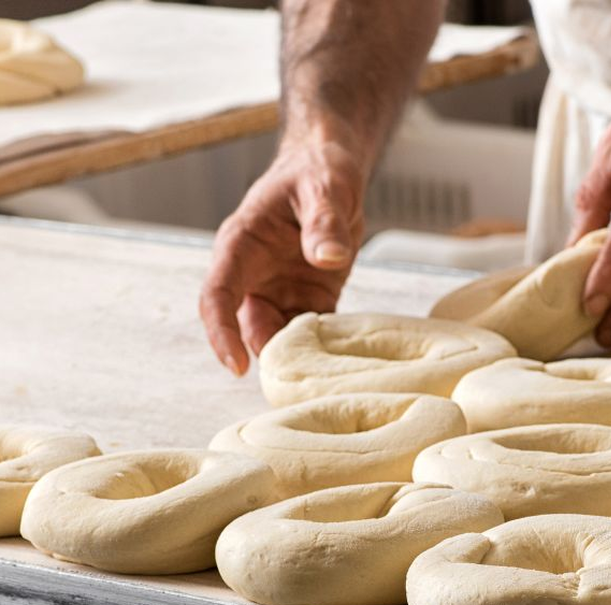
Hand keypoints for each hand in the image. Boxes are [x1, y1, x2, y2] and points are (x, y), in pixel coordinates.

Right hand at [199, 140, 365, 375]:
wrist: (331, 169)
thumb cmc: (317, 171)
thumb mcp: (325, 188)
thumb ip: (324, 222)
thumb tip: (328, 257)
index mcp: (242, 244)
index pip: (218, 294)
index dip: (221, 332)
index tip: (237, 365)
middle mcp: (253, 272)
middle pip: (245, 324)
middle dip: (265, 354)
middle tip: (296, 381)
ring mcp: (280, 287)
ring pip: (276, 333)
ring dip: (296, 354)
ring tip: (323, 374)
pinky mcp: (309, 296)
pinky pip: (310, 330)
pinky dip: (322, 346)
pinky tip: (342, 359)